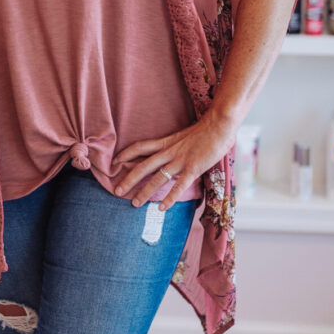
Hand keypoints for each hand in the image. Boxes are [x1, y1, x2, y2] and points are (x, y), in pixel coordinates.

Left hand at [112, 112, 236, 210]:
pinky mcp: (193, 168)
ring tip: (134, 204)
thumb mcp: (183, 137)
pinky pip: (179, 186)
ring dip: (144, 192)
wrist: (219, 125)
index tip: (114, 161)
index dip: (126, 153)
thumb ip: (174, 147)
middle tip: (116, 191)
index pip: (140, 146)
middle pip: (143, 166)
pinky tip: (161, 208)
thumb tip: (169, 156)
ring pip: (157, 178)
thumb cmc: (204, 130)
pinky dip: (169, 198)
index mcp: (166, 142)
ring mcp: (180, 160)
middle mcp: (169, 152)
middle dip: (128, 179)